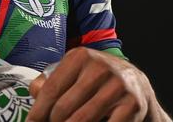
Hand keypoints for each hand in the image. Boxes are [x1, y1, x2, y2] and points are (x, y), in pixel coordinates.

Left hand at [27, 47, 169, 121]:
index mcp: (79, 56)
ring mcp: (117, 85)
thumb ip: (50, 81)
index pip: (51, 89)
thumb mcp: (73, 73)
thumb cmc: (95, 81)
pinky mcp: (133, 104)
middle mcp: (99, 67)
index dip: (38, 111)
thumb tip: (34, 93)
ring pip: (82, 119)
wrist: (137, 84)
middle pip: (64, 107)